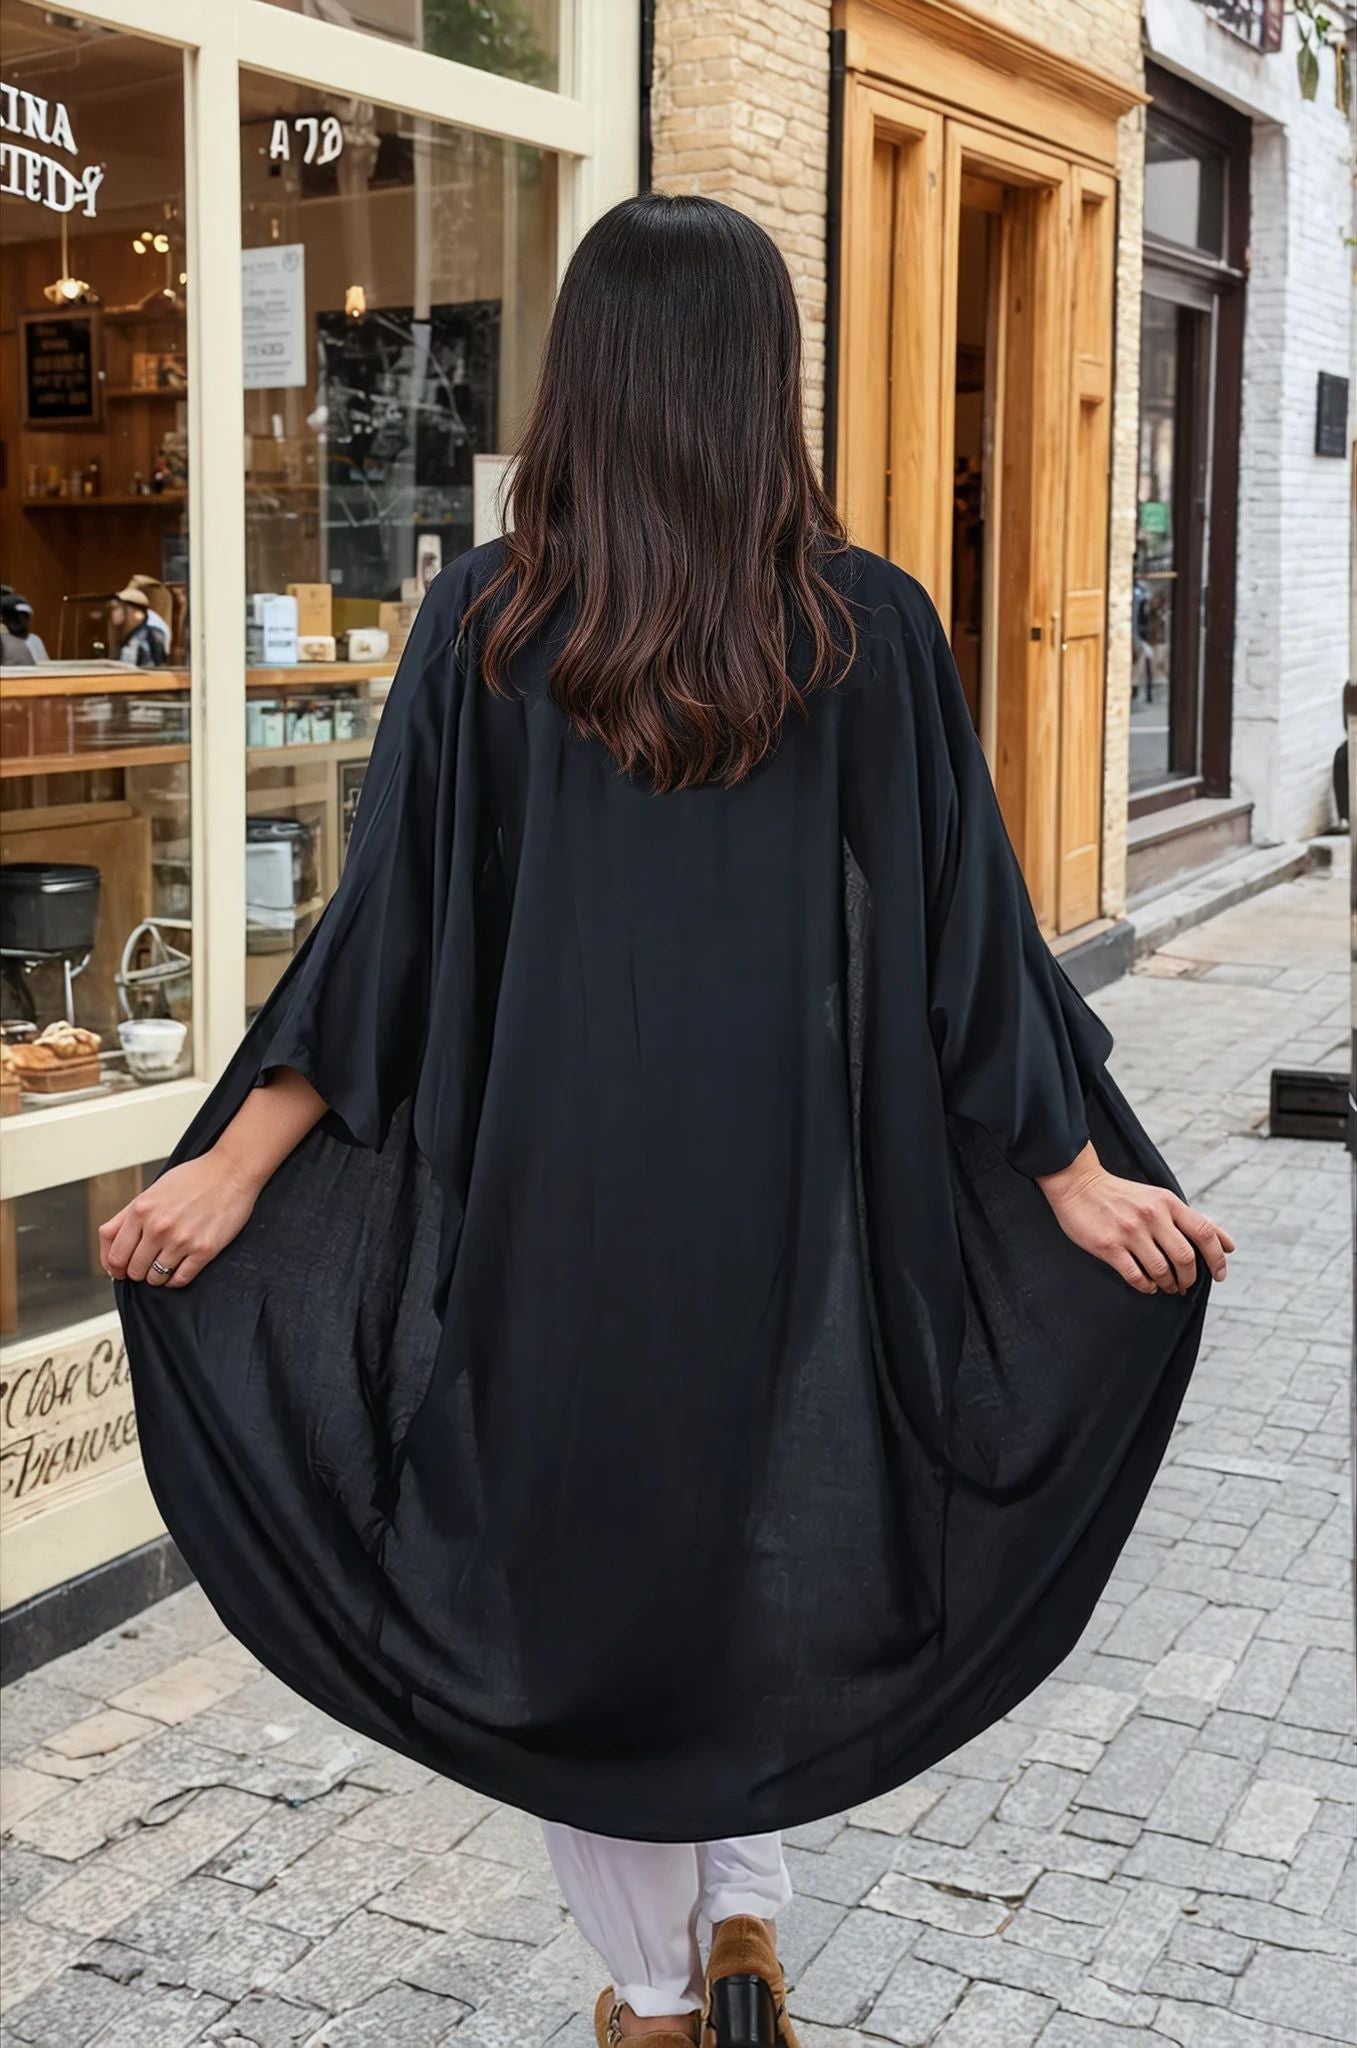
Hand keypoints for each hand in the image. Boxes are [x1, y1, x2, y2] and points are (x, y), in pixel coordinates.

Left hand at [99, 1150, 259, 1290]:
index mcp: (140, 1210)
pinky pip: (180, 1279)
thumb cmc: (194, 1178)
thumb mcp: (151, 1191)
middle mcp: (158, 1227)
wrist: (231, 1171)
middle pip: (134, 1270)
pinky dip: (175, 1279)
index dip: (115, 1267)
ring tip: (164, 1264)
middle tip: (145, 1265)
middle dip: (137, 1271)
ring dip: (157, 1276)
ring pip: (156, 1278)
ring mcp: (181, 1240)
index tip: (120, 1270)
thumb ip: (125, 1218)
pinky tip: (179, 1268)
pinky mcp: (203, 1250)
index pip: (115, 1255)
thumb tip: (109, 1249)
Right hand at [1038, 1144, 1233, 1294]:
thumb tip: (1229, 1245)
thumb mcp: (1161, 1199)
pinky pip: (1136, 1276)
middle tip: (1185, 1285)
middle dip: (1189, 1278)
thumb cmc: (1124, 1195)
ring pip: (1162, 1270)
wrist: (1079, 1185)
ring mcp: (1129, 1232)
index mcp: (1168, 1203)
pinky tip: (1146, 1285)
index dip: (1217, 1259)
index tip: (1219, 1276)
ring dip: (1168, 1284)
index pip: (1205, 1233)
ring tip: (1167, 1286)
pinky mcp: (1108, 1246)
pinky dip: (1146, 1286)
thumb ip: (1194, 1221)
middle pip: (1185, 1257)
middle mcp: (1152, 1216)